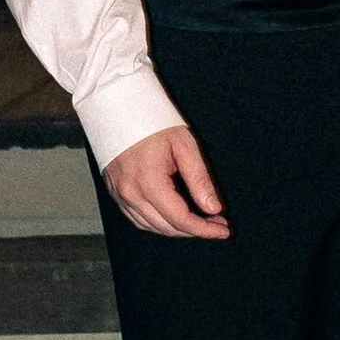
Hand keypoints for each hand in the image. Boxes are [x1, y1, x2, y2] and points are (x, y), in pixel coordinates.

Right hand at [102, 121, 230, 239]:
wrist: (121, 109)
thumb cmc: (154, 123)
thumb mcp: (184, 146)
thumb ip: (199, 179)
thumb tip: (213, 208)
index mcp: (148, 181)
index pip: (180, 219)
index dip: (204, 229)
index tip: (224, 230)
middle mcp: (130, 194)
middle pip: (166, 227)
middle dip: (195, 231)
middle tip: (217, 224)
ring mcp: (120, 195)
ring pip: (151, 227)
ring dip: (177, 230)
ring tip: (200, 222)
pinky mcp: (116, 194)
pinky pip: (138, 219)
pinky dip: (158, 223)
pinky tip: (174, 218)